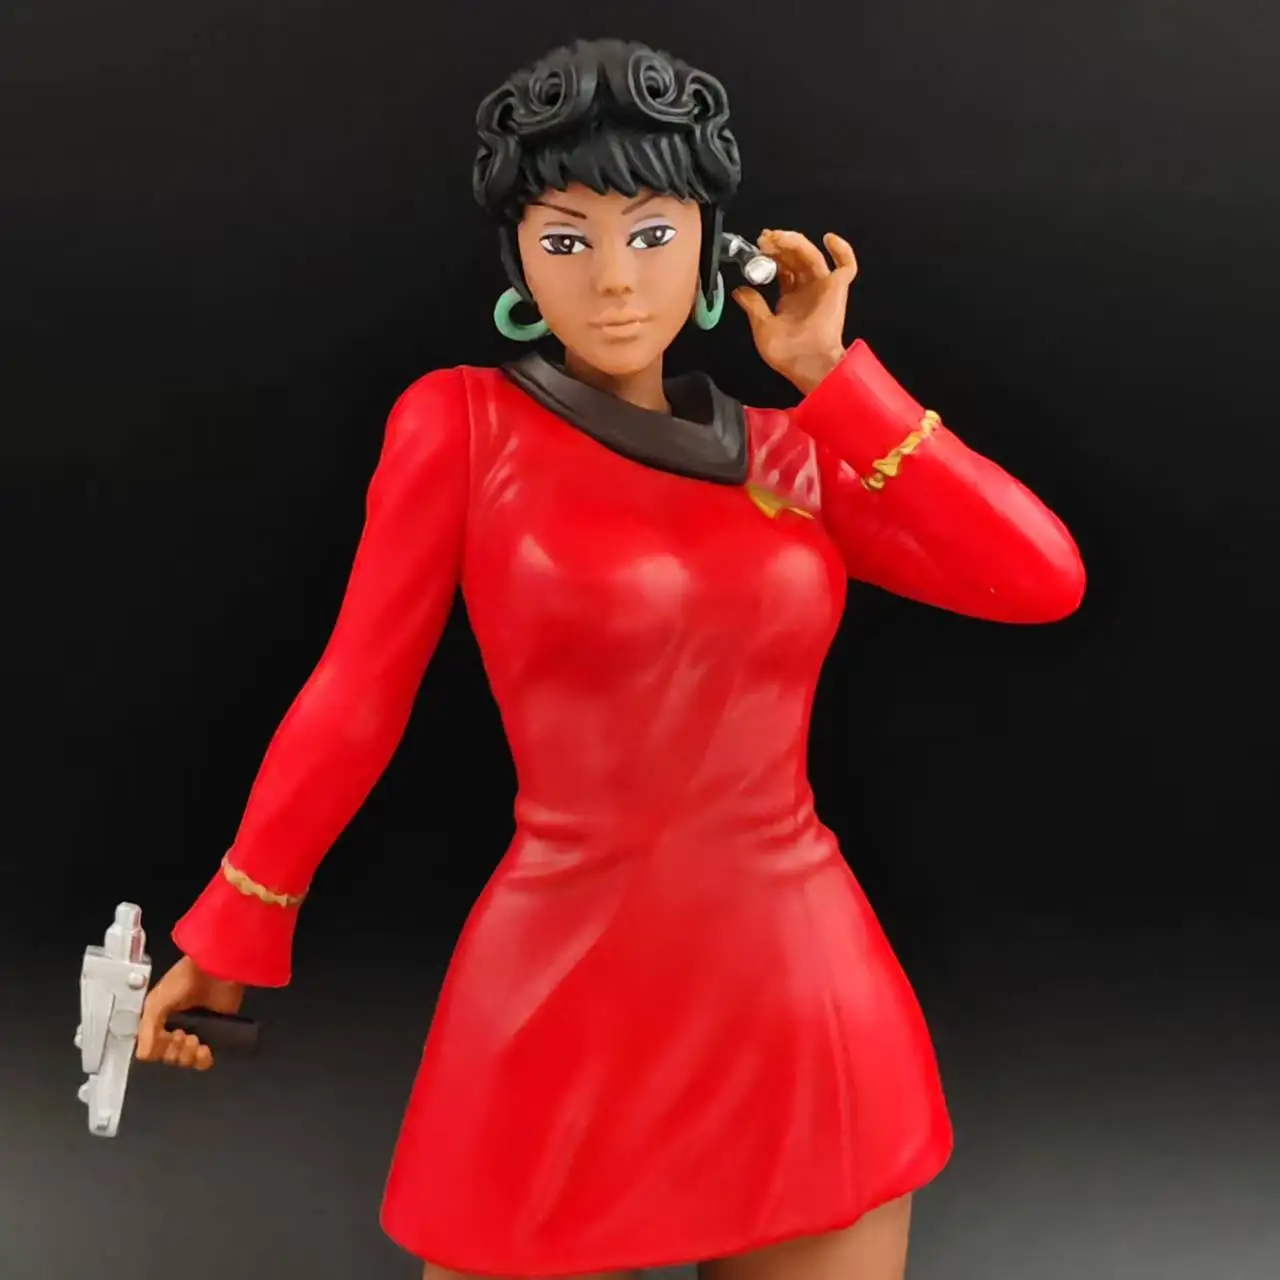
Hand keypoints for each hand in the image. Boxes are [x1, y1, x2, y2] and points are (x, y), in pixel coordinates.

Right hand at [136, 954, 244, 1069]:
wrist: (217, 970)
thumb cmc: (185, 979)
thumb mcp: (156, 1001)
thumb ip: (147, 1029)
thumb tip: (143, 1054)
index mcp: (158, 1020)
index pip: (152, 1050)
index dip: (157, 1050)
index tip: (164, 1037)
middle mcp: (175, 1027)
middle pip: (169, 1058)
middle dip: (174, 1052)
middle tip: (182, 1035)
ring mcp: (197, 1031)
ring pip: (186, 1061)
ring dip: (188, 1056)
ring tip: (194, 1040)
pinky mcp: (216, 1033)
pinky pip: (205, 1059)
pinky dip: (203, 1060)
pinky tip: (204, 1050)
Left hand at [732, 229, 858, 394]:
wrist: (807, 363)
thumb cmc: (788, 353)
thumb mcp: (762, 327)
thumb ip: (752, 306)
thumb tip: (740, 291)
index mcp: (791, 299)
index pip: (783, 268)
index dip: (771, 255)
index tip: (758, 247)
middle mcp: (808, 290)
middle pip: (795, 258)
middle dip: (780, 246)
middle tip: (764, 240)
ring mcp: (823, 287)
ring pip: (812, 255)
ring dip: (796, 242)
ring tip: (778, 238)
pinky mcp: (838, 288)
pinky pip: (847, 265)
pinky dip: (842, 250)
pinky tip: (828, 239)